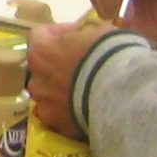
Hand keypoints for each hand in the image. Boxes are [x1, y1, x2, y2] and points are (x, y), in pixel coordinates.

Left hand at [23, 19, 109, 138]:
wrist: (121, 93)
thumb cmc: (107, 55)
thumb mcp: (98, 30)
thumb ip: (83, 34)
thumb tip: (84, 37)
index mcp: (40, 50)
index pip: (40, 34)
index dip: (59, 32)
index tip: (78, 34)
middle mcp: (36, 78)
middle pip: (43, 66)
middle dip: (59, 63)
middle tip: (82, 63)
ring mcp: (45, 104)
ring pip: (49, 93)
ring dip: (63, 88)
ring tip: (87, 89)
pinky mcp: (58, 125)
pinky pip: (61, 113)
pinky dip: (72, 110)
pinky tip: (90, 107)